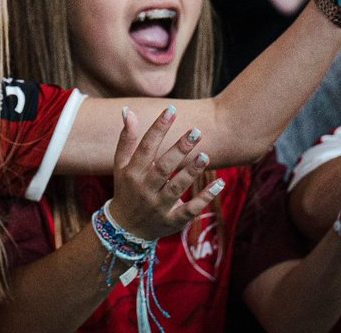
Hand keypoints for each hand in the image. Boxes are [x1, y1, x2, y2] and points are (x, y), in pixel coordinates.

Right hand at [107, 108, 224, 240]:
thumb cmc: (126, 189)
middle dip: (179, 149)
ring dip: (192, 172)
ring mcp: (159, 206)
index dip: (158, 128)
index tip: (171, 110)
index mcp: (132, 173)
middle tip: (196, 131)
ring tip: (205, 155)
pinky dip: (205, 198)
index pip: (145, 147)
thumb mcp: (120, 165)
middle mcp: (145, 189)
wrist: (125, 229)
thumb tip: (129, 111)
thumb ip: (127, 139)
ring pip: (177, 188)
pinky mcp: (172, 221)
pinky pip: (190, 210)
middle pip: (163, 167)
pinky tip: (220, 183)